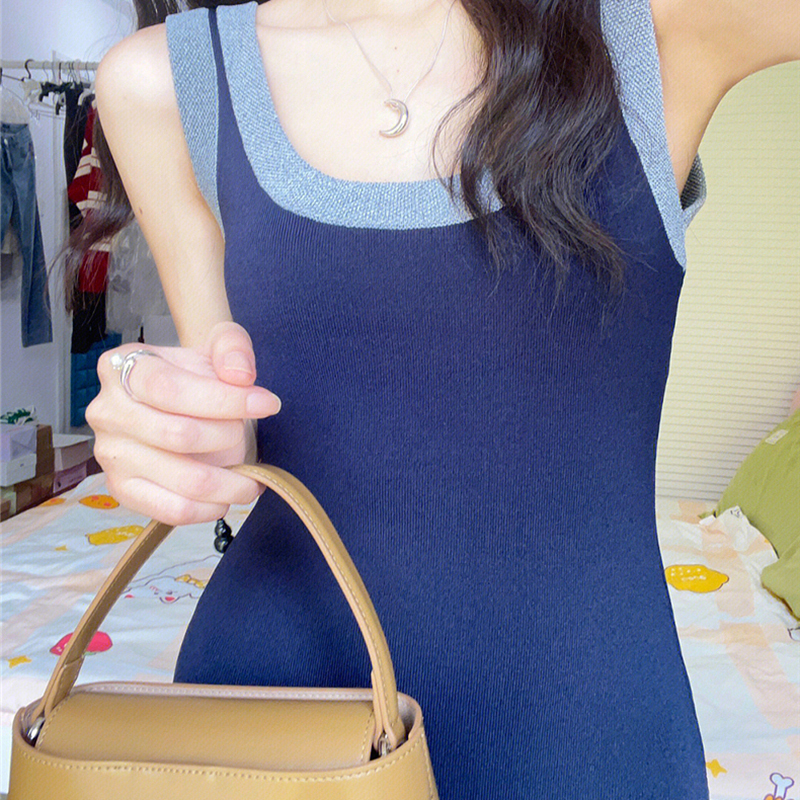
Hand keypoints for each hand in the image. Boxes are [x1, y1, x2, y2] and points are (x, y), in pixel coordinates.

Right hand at [86, 321, 280, 526]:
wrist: (185, 400)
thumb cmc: (200, 373)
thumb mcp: (219, 345)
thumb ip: (233, 348)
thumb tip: (240, 376)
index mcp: (123, 367)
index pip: (171, 389)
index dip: (225, 400)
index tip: (267, 404)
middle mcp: (107, 411)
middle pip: (179, 435)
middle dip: (229, 437)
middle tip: (246, 435)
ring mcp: (111, 453)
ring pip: (183, 478)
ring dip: (230, 482)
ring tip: (250, 476)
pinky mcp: (122, 489)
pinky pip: (172, 510)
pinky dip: (210, 507)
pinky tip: (227, 495)